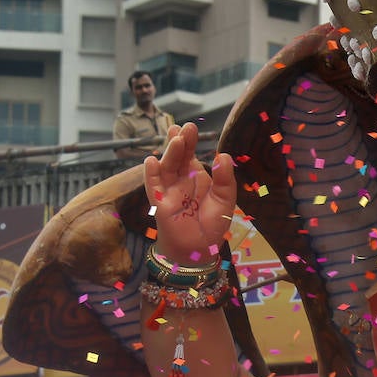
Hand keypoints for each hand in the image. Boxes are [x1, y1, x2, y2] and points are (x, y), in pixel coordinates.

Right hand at [143, 122, 237, 265]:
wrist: (200, 249)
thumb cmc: (212, 224)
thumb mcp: (225, 200)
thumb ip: (225, 179)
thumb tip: (223, 155)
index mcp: (195, 176)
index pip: (190, 154)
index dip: (189, 141)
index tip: (191, 128)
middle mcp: (180, 179)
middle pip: (177, 157)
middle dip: (179, 142)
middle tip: (183, 129)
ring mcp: (168, 190)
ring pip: (166, 167)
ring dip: (169, 153)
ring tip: (175, 141)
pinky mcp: (160, 203)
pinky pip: (153, 186)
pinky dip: (151, 174)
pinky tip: (152, 162)